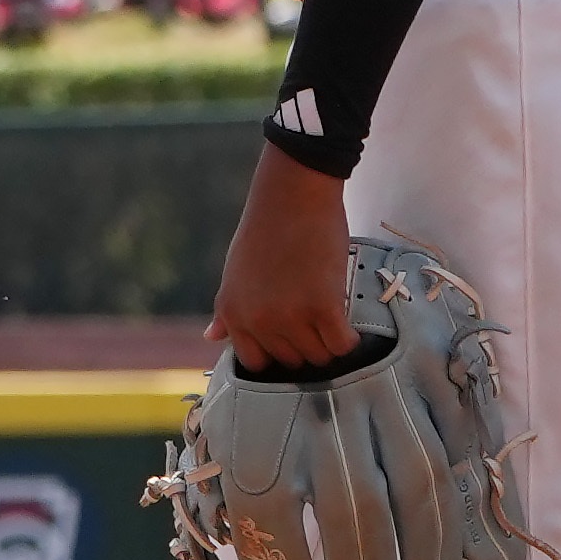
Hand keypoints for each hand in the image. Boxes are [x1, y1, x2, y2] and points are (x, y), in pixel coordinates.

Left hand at [212, 151, 358, 376]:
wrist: (291, 196)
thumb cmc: (265, 230)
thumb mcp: (235, 274)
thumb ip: (228, 312)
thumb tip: (211, 337)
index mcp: (233, 314)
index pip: (256, 363)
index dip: (276, 355)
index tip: (291, 342)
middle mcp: (258, 321)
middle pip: (291, 361)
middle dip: (306, 347)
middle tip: (318, 325)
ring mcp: (290, 316)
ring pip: (318, 357)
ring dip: (329, 344)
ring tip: (333, 321)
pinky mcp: (323, 307)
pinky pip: (341, 345)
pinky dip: (349, 340)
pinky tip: (349, 326)